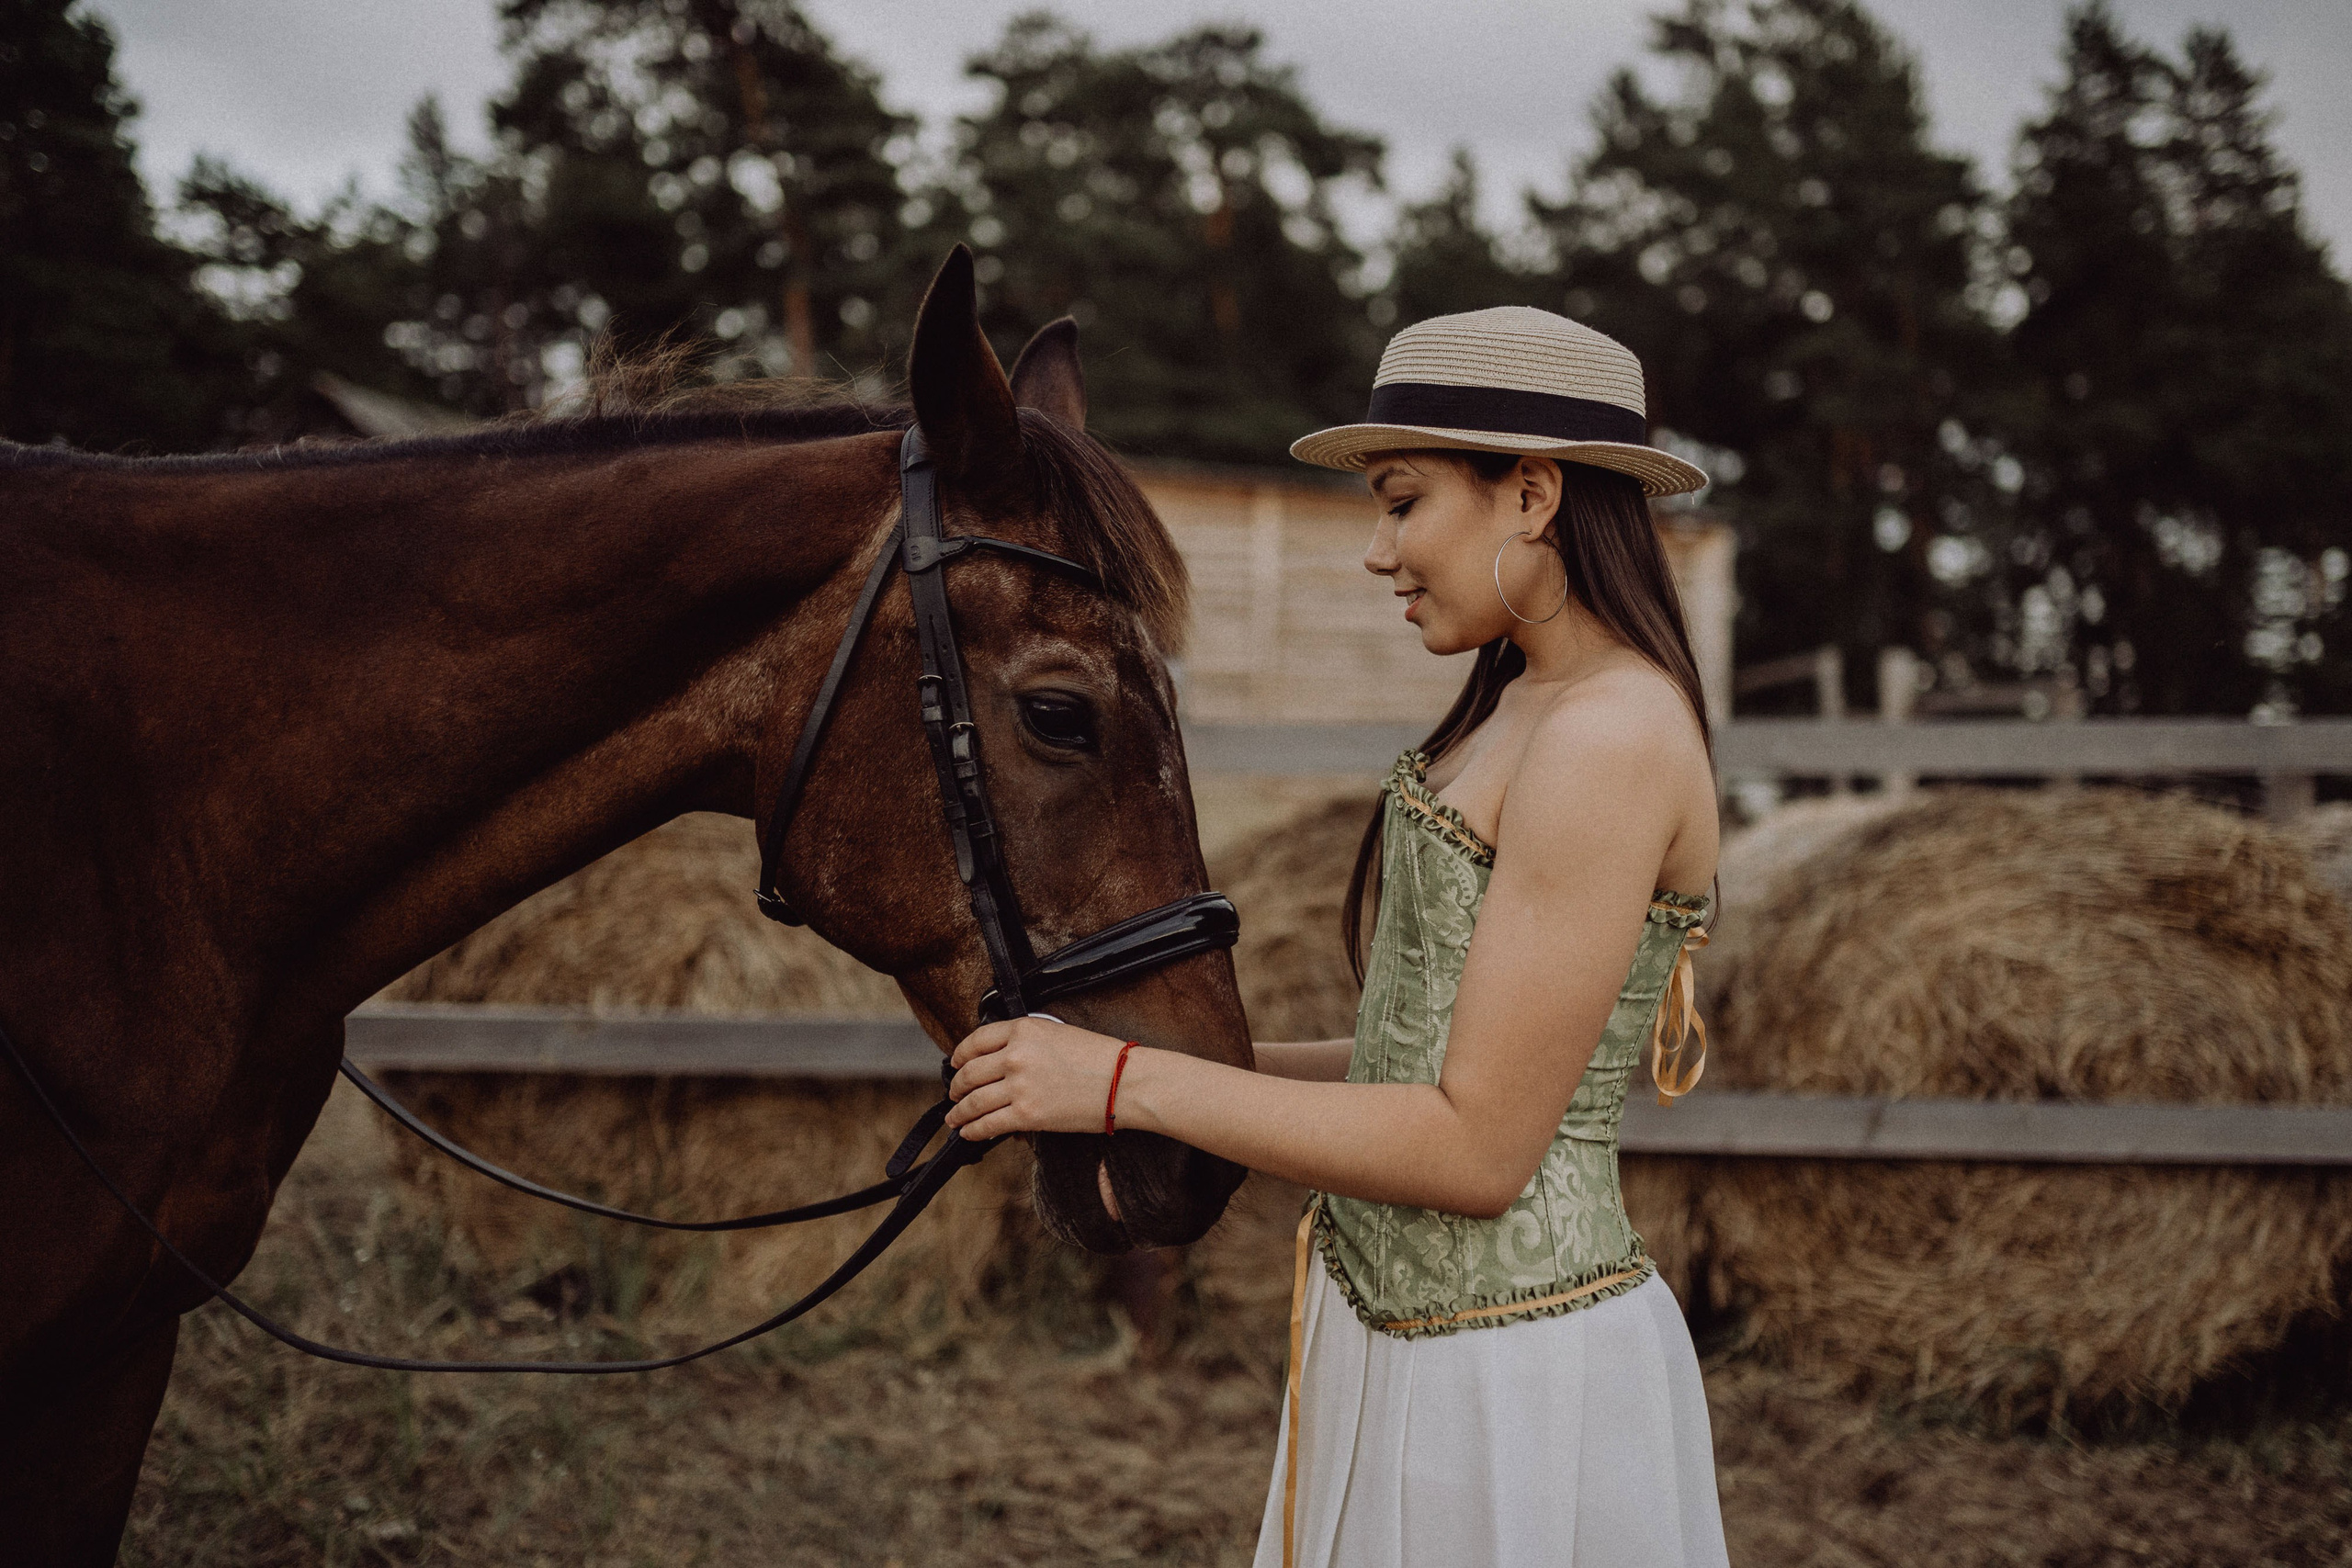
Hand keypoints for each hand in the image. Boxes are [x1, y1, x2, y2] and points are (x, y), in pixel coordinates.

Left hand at [945, 1015, 1132, 1139]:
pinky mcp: (1026, 1115)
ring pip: (973, 1101)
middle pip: (970, 1072)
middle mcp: (1015, 1055)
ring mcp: (1019, 1086)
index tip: (956, 1063)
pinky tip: (969, 1134)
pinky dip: (973, 1131)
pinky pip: (987, 1125)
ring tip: (955, 1118)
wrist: (1124, 1082)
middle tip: (953, 1094)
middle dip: (956, 1087)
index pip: (976, 1041)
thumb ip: (1026, 1041)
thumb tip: (1002, 1059)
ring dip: (959, 1112)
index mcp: (1023, 1030)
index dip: (960, 1055)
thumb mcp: (1058, 1033)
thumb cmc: (1100, 1058)